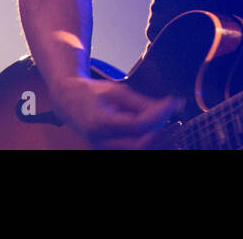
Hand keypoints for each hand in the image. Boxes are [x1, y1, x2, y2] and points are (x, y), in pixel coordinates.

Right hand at [49, 75, 183, 148]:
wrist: (68, 102)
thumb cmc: (91, 93)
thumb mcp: (116, 91)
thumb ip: (141, 103)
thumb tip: (167, 107)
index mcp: (100, 122)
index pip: (137, 125)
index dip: (159, 115)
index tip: (173, 102)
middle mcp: (101, 141)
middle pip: (140, 145)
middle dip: (161, 130)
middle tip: (172, 114)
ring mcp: (104, 149)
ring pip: (138, 151)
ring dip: (157, 139)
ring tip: (168, 122)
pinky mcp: (109, 151)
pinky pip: (133, 150)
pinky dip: (148, 142)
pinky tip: (157, 131)